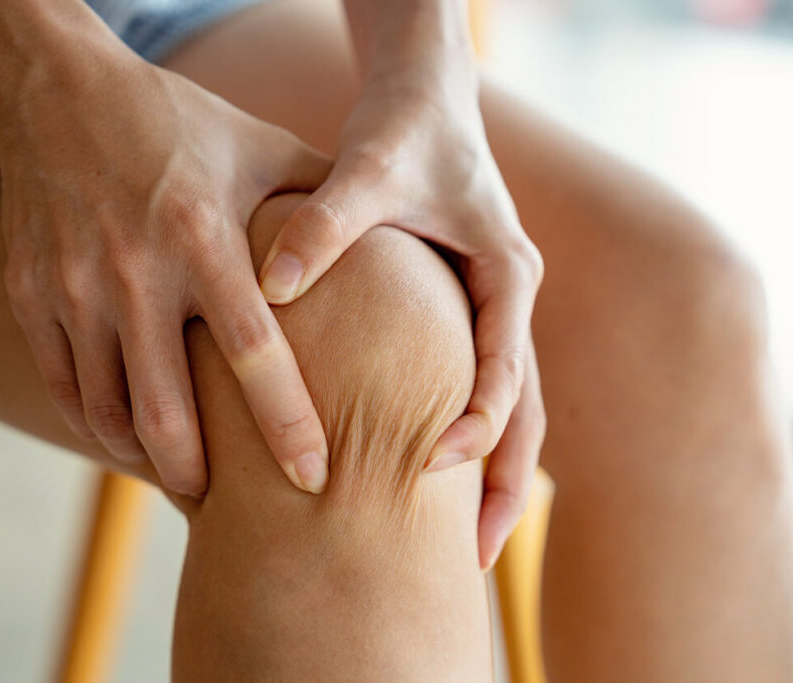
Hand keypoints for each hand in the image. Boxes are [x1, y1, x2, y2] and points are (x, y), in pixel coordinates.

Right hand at [0, 51, 331, 495]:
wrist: (58, 95)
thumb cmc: (179, 123)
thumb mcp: (261, 147)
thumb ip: (325, 199)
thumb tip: (398, 236)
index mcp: (203, 238)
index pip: (253, 351)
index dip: (287, 423)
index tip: (317, 477)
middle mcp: (135, 272)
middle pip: (167, 410)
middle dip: (200, 475)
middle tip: (229, 502)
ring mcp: (73, 288)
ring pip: (108, 412)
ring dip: (147, 460)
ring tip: (184, 479)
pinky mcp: (29, 295)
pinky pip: (63, 387)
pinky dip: (98, 427)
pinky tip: (130, 439)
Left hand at [258, 72, 544, 566]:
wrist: (426, 98)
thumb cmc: (406, 129)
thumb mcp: (369, 168)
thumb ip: (324, 223)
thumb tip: (266, 285)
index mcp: (506, 273)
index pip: (506, 368)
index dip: (478, 424)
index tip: (435, 468)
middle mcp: (511, 302)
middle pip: (526, 413)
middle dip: (506, 486)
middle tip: (474, 559)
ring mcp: (494, 314)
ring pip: (512, 413)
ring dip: (492, 479)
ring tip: (463, 550)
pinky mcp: (469, 317)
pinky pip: (479, 392)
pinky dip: (465, 442)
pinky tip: (427, 484)